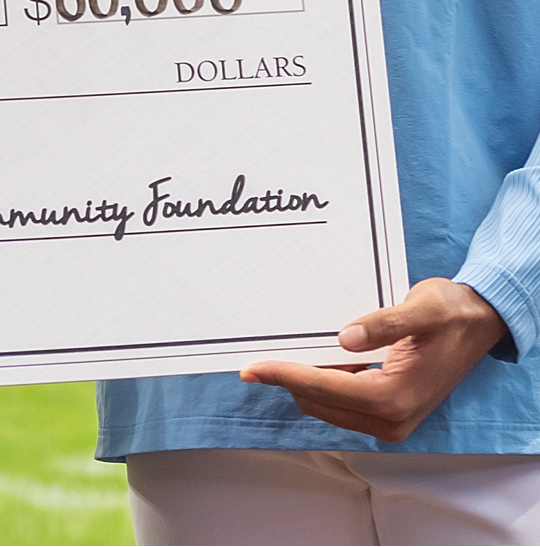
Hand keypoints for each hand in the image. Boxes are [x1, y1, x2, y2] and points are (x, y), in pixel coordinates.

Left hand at [240, 278, 505, 441]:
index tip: (250, 367)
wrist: (479, 324)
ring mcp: (391, 420)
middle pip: (318, 403)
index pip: (323, 389)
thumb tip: (345, 338)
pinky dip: (320, 384)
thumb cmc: (450, 312)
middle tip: (257, 351)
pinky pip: (340, 402)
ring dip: (302, 382)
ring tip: (279, 351)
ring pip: (326, 406)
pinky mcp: (389, 412)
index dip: (284, 376)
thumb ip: (385, 324)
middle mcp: (393, 418)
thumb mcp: (421, 309)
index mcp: (396, 397)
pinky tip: (311, 357)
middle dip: (287, 379)